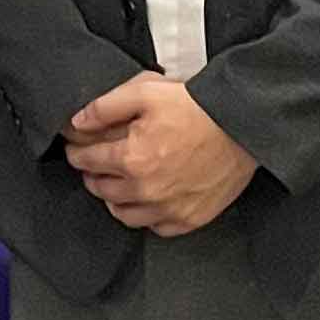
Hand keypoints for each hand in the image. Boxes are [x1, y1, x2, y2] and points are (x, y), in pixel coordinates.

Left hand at [65, 73, 256, 236]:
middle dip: (93, 174)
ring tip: (119, 182)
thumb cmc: (197, 108)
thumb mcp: (146, 92)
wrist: (243, 124)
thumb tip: (78, 123)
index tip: (77, 149)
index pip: (87, 161)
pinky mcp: (190, 218)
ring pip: (123, 213)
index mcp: (132, 159)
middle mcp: (147, 190)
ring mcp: (169, 209)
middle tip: (97, 163)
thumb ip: (105, 107)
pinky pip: (155, 227)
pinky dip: (147, 216)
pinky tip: (148, 199)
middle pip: (101, 189)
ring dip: (115, 198)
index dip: (77, 152)